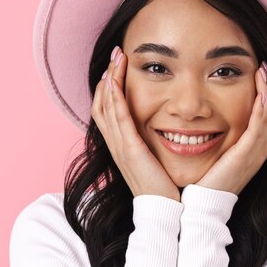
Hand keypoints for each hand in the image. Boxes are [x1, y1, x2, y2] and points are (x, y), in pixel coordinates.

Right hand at [91, 46, 180, 201]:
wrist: (166, 212)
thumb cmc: (165, 187)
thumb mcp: (156, 159)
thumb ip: (154, 143)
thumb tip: (166, 126)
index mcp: (122, 145)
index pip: (107, 110)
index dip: (108, 87)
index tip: (116, 66)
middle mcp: (116, 145)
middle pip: (101, 103)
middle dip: (107, 76)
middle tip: (115, 54)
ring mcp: (120, 147)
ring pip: (105, 106)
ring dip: (110, 80)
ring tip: (116, 58)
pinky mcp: (130, 151)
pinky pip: (118, 119)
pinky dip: (114, 98)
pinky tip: (115, 80)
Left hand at [195, 61, 266, 195]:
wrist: (203, 207)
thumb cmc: (206, 183)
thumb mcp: (220, 160)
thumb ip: (224, 144)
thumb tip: (213, 127)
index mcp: (256, 154)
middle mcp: (261, 153)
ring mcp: (256, 154)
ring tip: (263, 71)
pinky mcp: (246, 155)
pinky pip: (261, 126)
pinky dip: (263, 107)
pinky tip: (261, 92)